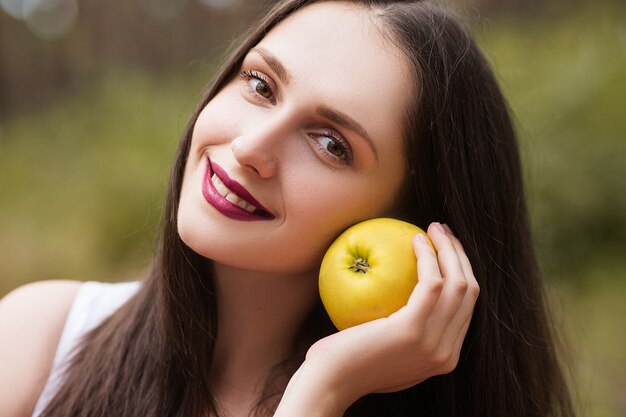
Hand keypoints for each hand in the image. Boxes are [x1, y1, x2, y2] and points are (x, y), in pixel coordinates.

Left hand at [277, 222, 479, 414]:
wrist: (328, 382)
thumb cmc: (348, 361)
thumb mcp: (390, 350)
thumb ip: (410, 332)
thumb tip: (411, 296)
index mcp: (445, 358)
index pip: (466, 307)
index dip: (461, 271)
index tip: (446, 249)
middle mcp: (447, 355)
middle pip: (469, 292)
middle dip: (460, 255)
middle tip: (442, 231)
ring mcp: (434, 345)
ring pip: (459, 284)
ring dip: (448, 249)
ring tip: (433, 228)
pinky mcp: (413, 330)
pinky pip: (432, 283)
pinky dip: (427, 256)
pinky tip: (414, 239)